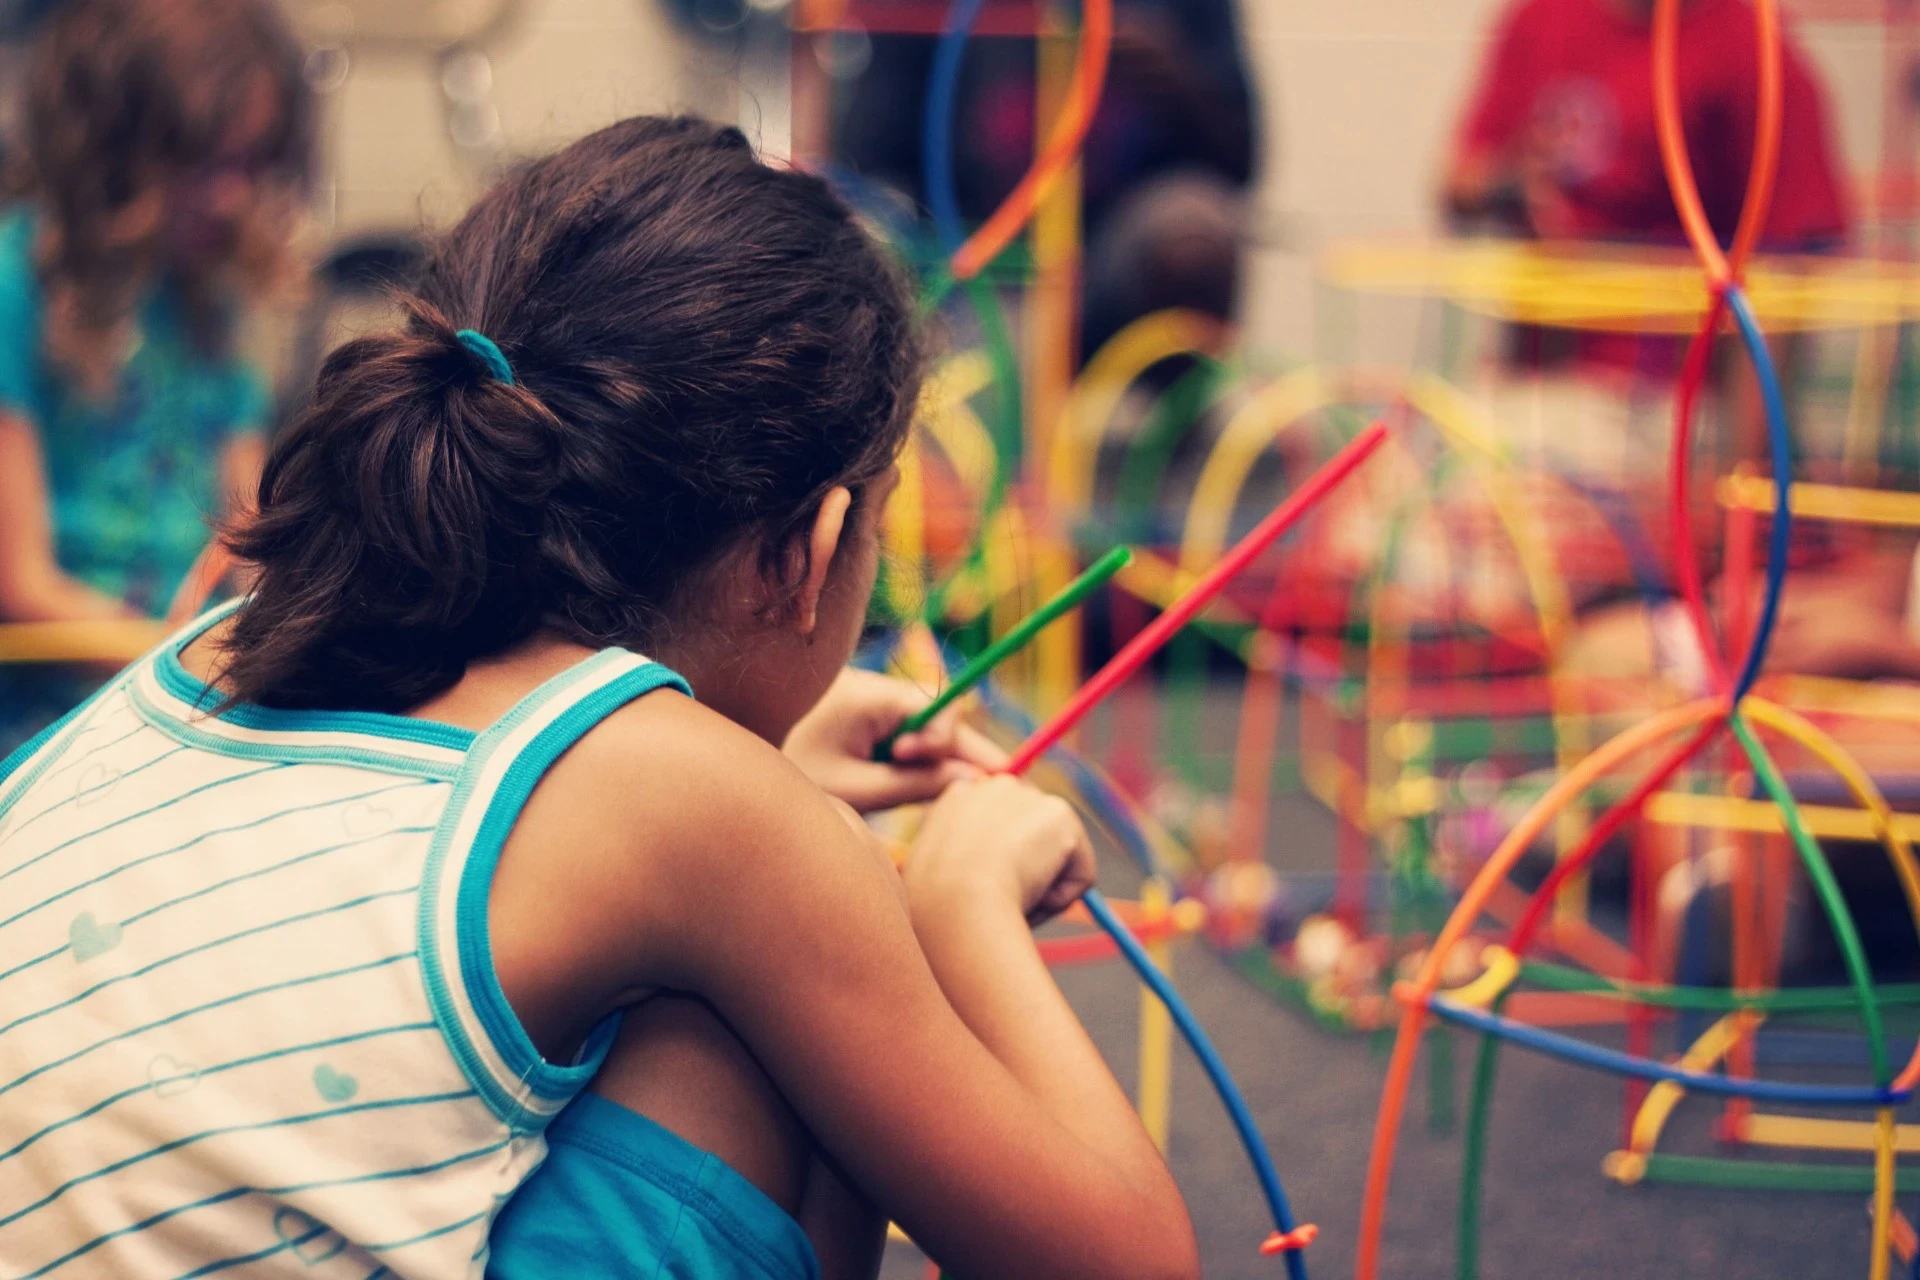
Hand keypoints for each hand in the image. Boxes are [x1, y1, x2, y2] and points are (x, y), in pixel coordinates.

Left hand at [783, 668, 1006, 812]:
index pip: (940, 705)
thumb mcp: (856, 789)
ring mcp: (872, 700)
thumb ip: (915, 786)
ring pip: (926, 726)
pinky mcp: (865, 716)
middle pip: (939, 715)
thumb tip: (974, 782)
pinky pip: (906, 732)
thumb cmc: (795, 777)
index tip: (916, 767)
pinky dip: (911, 759)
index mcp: (871, 696)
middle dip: (955, 753)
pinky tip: (900, 783)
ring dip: (931, 759)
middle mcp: (877, 688)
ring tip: (920, 791)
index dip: (945, 740)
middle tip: (986, 789)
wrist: (742, 776)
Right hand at [907, 775, 1095, 926]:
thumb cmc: (932, 906)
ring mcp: (1028, 797)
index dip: (998, 865)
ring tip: (1006, 901)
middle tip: (999, 902)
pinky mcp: (1060, 816)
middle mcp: (994, 786)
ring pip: (1056, 860)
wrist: (952, 904)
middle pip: (1033, 839)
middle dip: (1027, 872)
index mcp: (957, 799)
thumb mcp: (933, 876)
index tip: (983, 892)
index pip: (998, 829)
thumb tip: (986, 881)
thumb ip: (961, 864)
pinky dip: (1060, 900)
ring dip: (1039, 890)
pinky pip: (1080, 875)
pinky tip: (1028, 898)